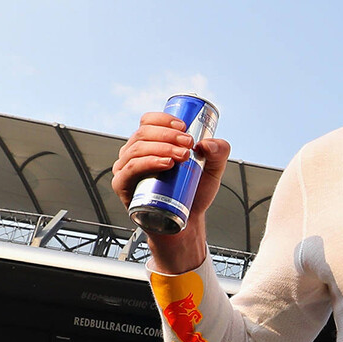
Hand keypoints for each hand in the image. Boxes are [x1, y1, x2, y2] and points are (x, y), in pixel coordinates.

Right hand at [110, 111, 231, 274]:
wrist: (185, 221)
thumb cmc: (192, 193)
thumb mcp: (212, 170)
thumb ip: (219, 152)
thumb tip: (207, 143)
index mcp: (150, 144)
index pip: (148, 122)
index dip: (164, 119)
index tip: (184, 126)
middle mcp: (134, 153)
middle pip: (143, 133)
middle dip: (168, 135)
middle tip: (189, 144)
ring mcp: (126, 169)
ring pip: (137, 149)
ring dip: (161, 147)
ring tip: (182, 156)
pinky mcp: (123, 186)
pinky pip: (130, 169)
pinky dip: (147, 162)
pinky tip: (165, 163)